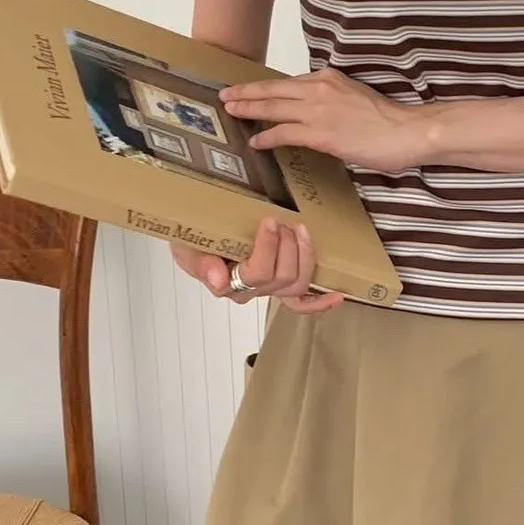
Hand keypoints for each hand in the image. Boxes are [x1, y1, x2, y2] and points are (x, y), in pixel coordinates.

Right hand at [171, 218, 343, 315]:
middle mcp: (250, 291)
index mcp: (227, 283)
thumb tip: (218, 280)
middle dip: (287, 246)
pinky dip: (319, 303)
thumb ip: (200, 262)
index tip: (269, 221)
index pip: (255, 274)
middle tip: (282, 221)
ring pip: (296, 284)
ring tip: (299, 231)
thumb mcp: (187, 246)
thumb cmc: (192, 239)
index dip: (268, 249)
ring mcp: (268, 289)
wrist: (195, 233)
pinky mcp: (281, 285)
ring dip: (303, 256)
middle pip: (281, 278)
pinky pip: (301, 303)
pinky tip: (336, 296)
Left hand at [221, 68, 431, 173]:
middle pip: (274, 90)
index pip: (290, 83)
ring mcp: (319, 110)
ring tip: (231, 112)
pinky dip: (267, 136)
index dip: (266, 87)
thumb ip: (334, 101)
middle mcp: (320, 89)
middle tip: (226, 96)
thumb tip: (319, 115)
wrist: (407, 131)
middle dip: (247, 93)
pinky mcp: (321, 134)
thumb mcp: (357, 99)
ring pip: (274, 107)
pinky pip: (285, 132)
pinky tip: (255, 141)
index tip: (250, 89)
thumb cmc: (389, 121)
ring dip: (249, 110)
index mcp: (330, 78)